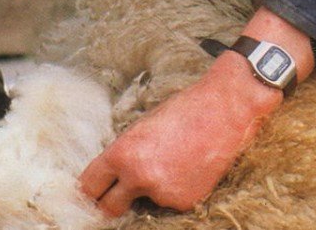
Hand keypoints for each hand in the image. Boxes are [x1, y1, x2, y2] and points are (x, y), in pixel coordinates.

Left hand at [79, 7, 314, 215]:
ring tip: (174, 161)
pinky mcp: (185, 201)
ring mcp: (162, 192)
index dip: (89, 190)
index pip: (89, 186)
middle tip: (117, 195)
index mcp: (122, 153)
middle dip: (111, 202)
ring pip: (145, 202)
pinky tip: (189, 167)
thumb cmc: (185, 110)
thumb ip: (125, 153)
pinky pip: (170, 202)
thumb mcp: (143, 126)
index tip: (91, 193)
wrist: (226, 108)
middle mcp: (138, 176)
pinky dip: (176, 190)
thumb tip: (113, 176)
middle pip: (108, 208)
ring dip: (152, 190)